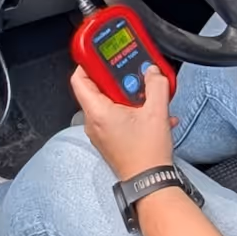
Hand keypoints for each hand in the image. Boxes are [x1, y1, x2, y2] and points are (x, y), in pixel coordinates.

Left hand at [70, 61, 179, 181]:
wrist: (150, 181)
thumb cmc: (147, 154)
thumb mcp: (157, 112)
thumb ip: (156, 86)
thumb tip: (153, 72)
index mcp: (98, 112)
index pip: (79, 79)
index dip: (88, 63)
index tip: (100, 54)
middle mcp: (93, 122)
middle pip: (96, 89)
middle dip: (116, 79)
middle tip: (132, 74)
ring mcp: (100, 133)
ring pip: (108, 103)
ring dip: (127, 96)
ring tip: (146, 94)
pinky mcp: (109, 140)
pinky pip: (114, 117)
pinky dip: (129, 110)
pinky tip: (150, 112)